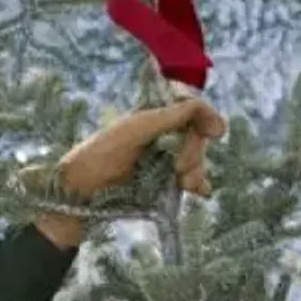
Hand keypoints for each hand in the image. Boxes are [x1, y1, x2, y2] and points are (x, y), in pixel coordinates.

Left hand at [58, 96, 226, 198]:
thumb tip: (206, 110)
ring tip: (186, 184)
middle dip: (195, 152)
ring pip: (196, 158)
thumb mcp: (138, 129)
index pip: (191, 109)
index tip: (217, 132)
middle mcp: (161, 133)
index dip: (206, 117)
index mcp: (153, 115)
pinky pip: (190, 178)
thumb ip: (171, 116)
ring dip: (196, 170)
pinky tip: (199, 191)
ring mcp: (163, 157)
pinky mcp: (163, 180)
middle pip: (196, 136)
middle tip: (180, 169)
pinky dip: (198, 183)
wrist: (83, 191)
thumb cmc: (103, 153)